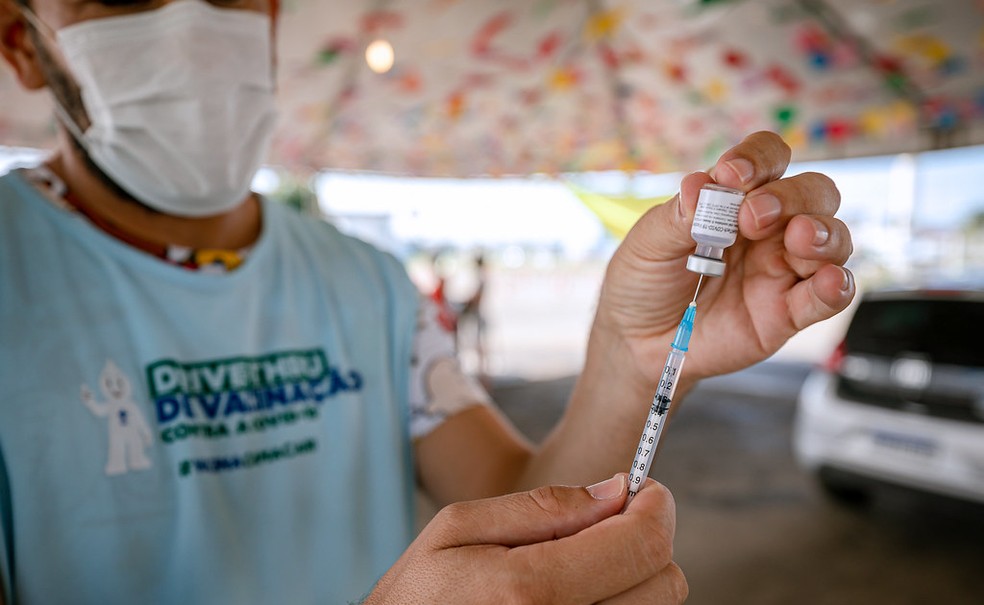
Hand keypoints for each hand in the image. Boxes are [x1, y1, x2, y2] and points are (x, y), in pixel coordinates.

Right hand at [365, 474, 686, 604]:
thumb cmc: (417, 598)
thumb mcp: (458, 530)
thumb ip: (543, 507)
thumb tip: (615, 490)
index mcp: (530, 592)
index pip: (643, 545)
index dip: (655, 507)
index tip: (643, 491)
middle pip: (665, 583)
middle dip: (643, 543)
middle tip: (603, 529)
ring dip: (630, 580)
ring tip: (577, 570)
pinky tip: (575, 598)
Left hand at [596, 131, 854, 385]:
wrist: (638, 341)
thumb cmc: (645, 281)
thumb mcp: (648, 243)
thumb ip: (679, 216)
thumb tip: (701, 184)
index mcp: (735, 200)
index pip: (768, 161)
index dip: (759, 159)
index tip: (732, 174)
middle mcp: (769, 229)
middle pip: (813, 193)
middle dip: (792, 196)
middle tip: (752, 217)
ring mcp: (783, 269)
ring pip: (832, 238)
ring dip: (824, 233)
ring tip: (799, 239)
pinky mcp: (788, 313)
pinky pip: (830, 295)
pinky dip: (837, 285)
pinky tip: (829, 281)